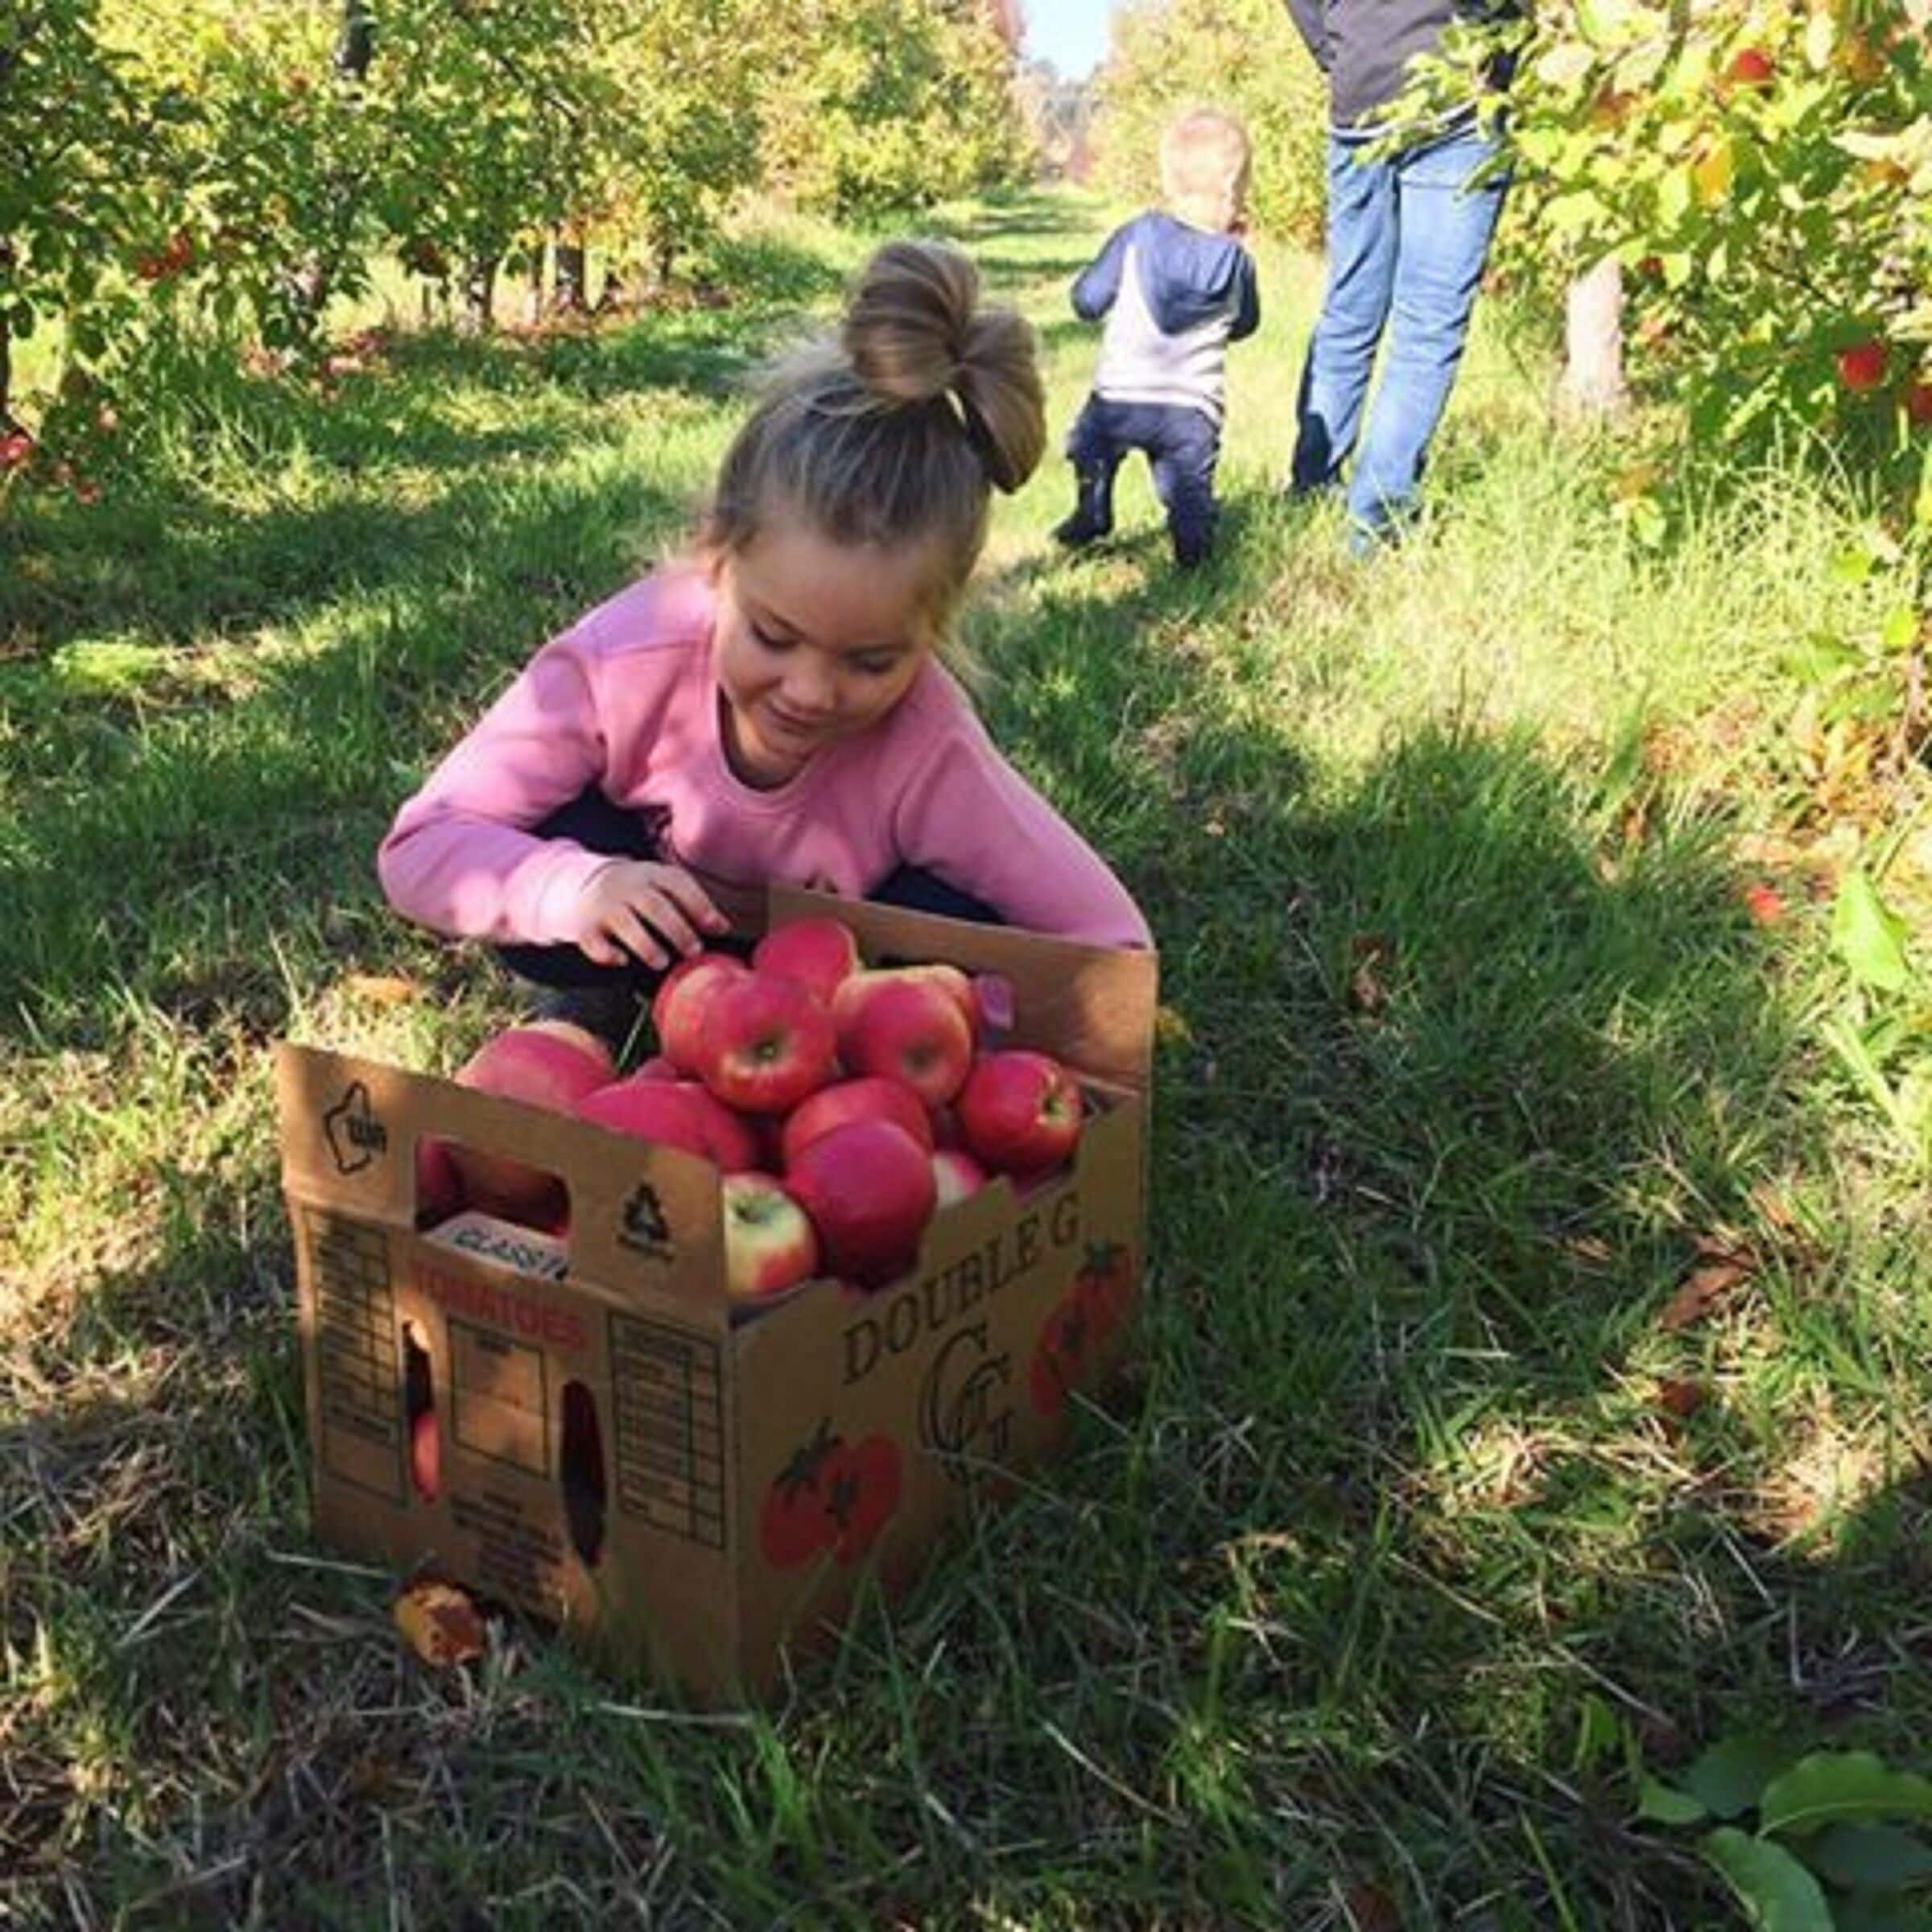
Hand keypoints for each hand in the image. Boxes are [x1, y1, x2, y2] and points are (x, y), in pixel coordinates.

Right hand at [569, 860, 727, 969]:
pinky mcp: (583, 927)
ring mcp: (603, 905)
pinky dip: (607, 953)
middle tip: (694, 951)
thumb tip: (723, 927)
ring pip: (625, 923)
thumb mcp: (660, 886)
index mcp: (651, 874)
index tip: (718, 928)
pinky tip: (622, 960)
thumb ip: (690, 903)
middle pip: (654, 906)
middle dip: (677, 930)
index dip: (699, 905)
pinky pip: (593, 941)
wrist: (581, 884)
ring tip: (663, 962)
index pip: (677, 884)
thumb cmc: (637, 893)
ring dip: (646, 945)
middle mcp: (626, 886)